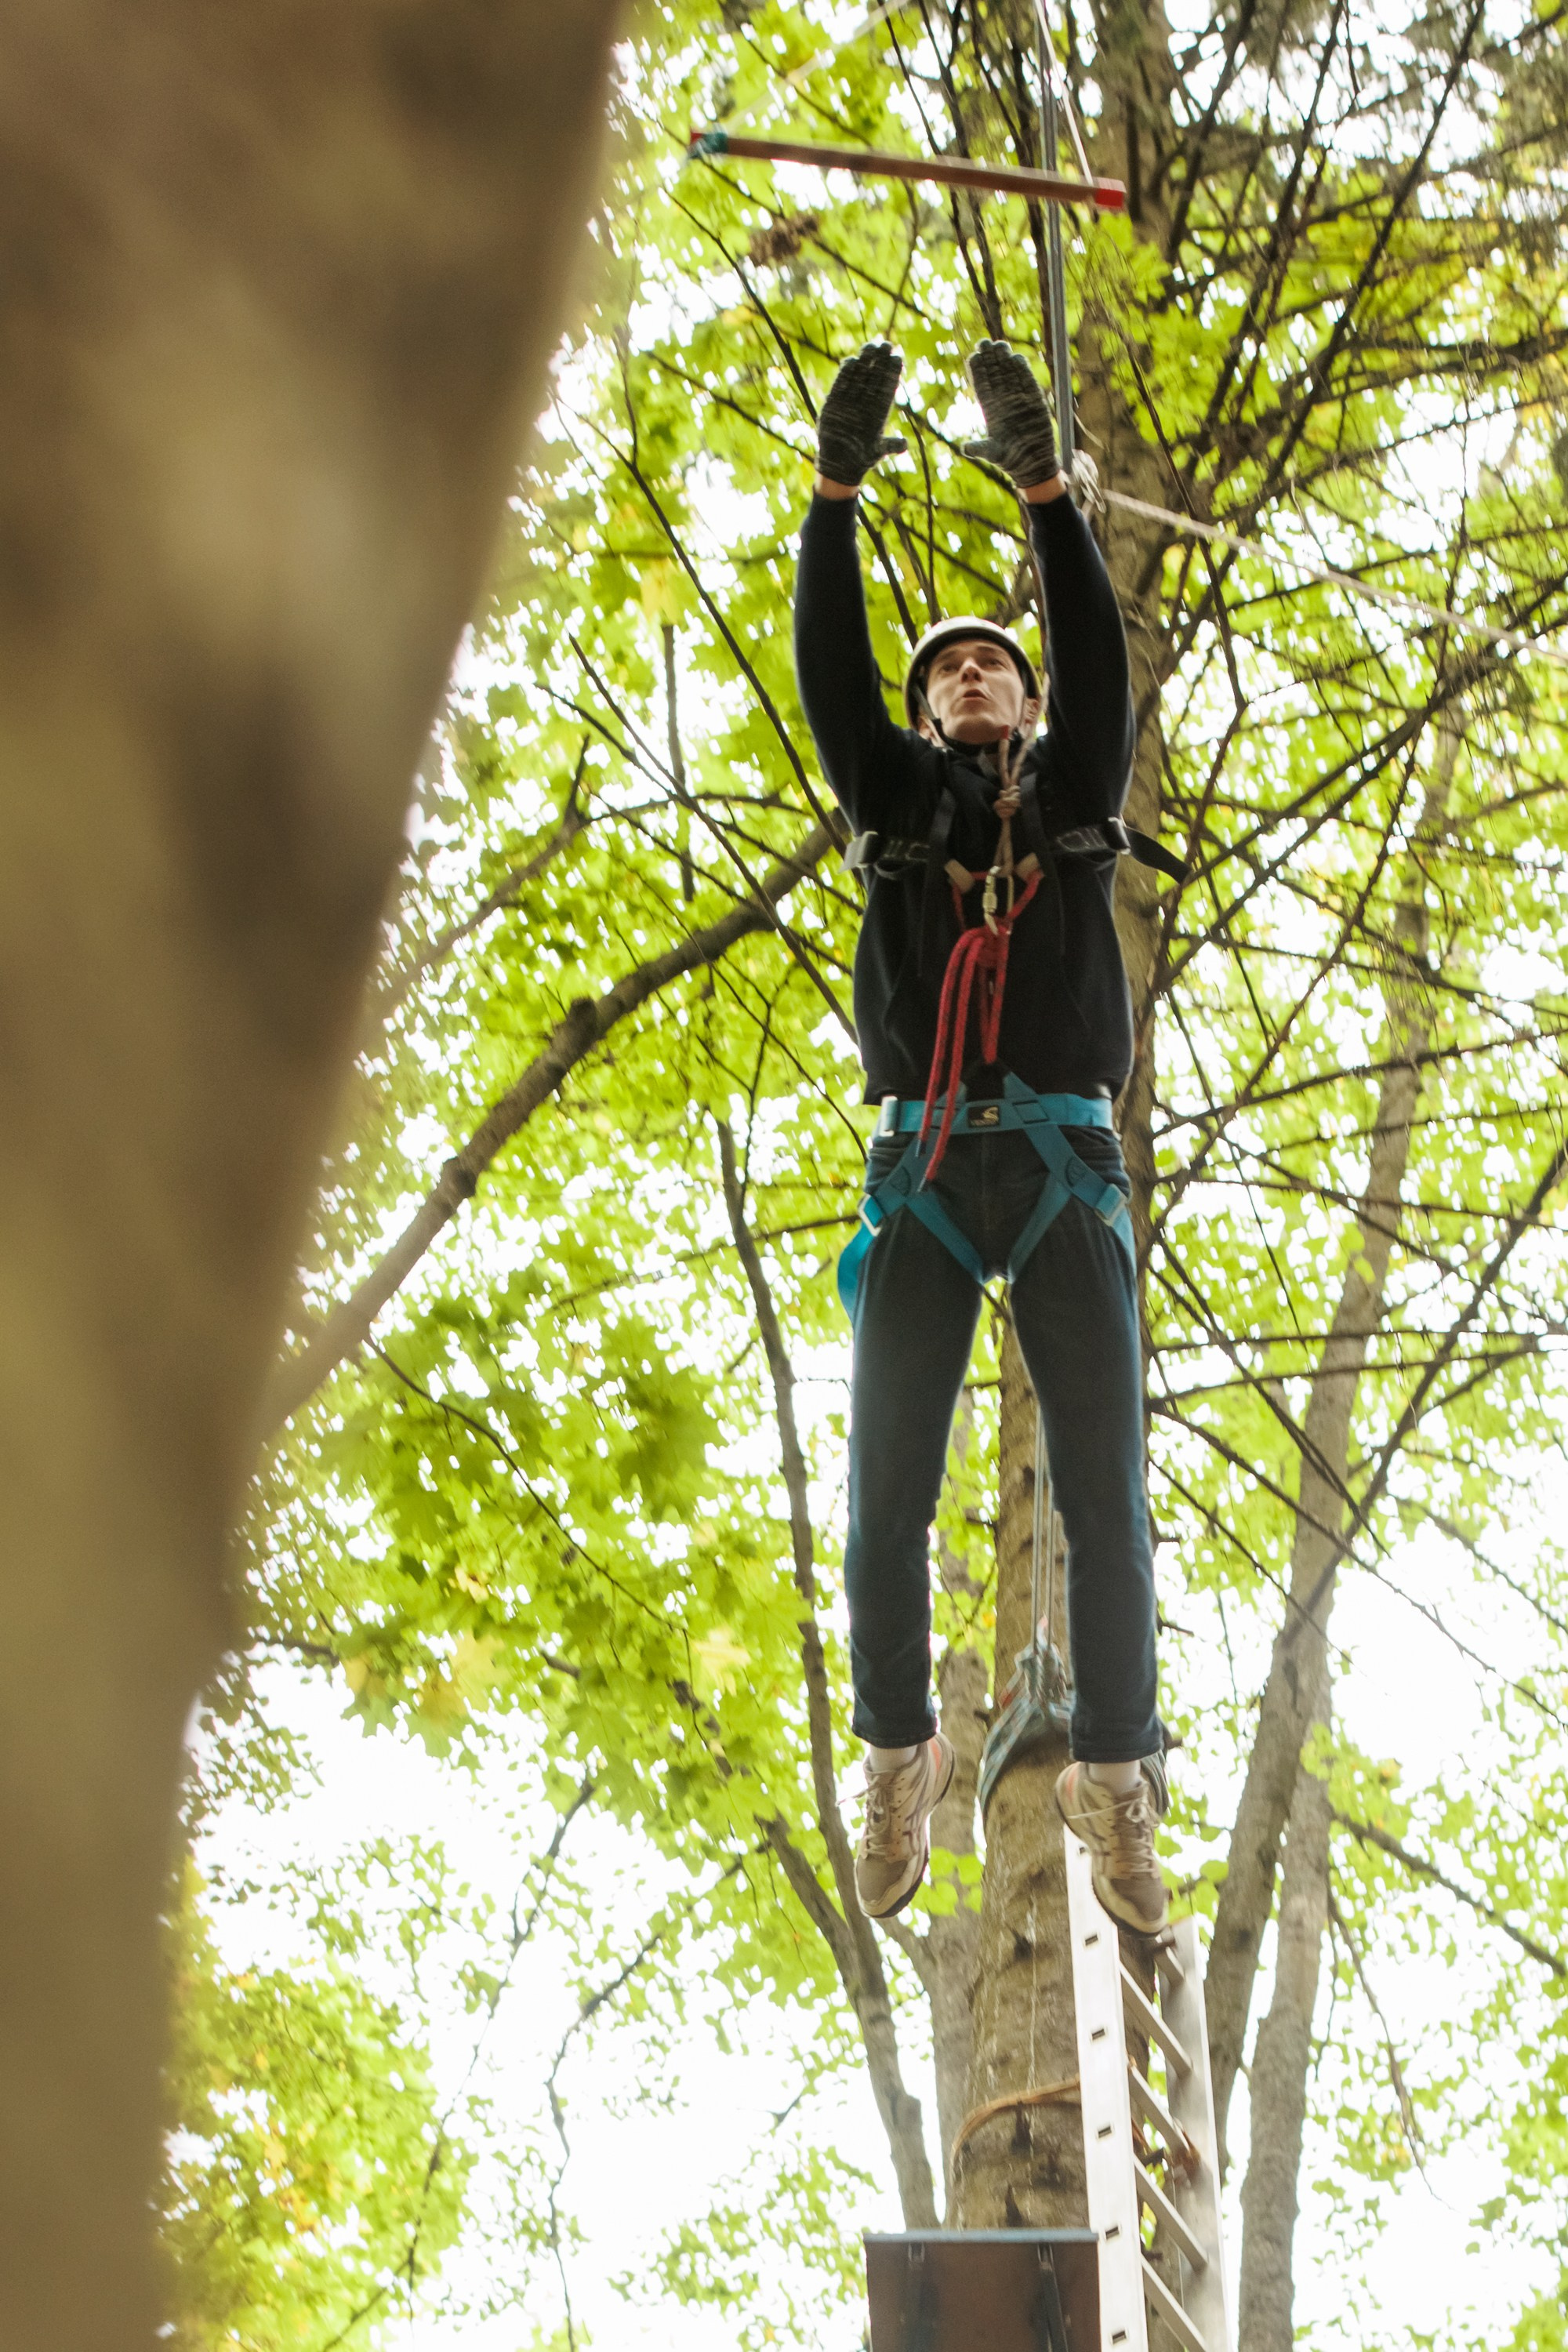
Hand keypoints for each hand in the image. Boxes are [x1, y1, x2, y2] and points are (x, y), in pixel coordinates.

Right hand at [816, 342, 906, 487]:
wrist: (840, 464)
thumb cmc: (862, 459)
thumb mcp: (876, 453)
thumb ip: (889, 446)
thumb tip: (904, 445)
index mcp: (880, 410)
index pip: (888, 386)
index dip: (893, 371)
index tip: (897, 357)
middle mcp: (866, 402)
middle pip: (875, 375)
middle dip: (880, 359)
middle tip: (885, 343)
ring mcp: (851, 400)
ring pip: (860, 375)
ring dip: (865, 360)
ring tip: (870, 345)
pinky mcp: (835, 401)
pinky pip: (841, 383)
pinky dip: (845, 373)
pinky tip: (851, 361)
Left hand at [964, 339, 1058, 490]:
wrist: (1033, 464)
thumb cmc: (1010, 460)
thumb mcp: (993, 454)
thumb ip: (980, 449)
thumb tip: (965, 449)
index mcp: (990, 410)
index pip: (982, 385)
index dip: (978, 371)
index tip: (974, 356)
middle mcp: (1003, 402)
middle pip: (995, 375)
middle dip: (990, 359)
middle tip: (985, 343)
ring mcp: (1019, 399)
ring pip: (1010, 374)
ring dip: (1004, 360)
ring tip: (999, 345)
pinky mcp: (1034, 401)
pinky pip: (1027, 381)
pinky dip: (1022, 371)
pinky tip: (1017, 358)